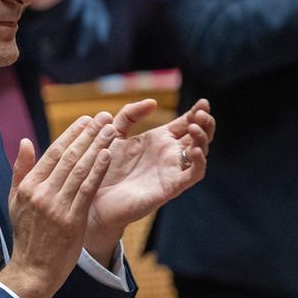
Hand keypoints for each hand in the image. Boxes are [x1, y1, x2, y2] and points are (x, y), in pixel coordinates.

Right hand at [0, 114, 116, 297]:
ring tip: (111, 130)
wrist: (33, 269)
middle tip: (103, 117)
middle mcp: (42, 193)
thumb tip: (26, 141)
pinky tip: (109, 154)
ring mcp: (57, 206)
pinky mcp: (71, 219)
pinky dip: (98, 169)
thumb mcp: (16, 201)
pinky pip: (87, 188)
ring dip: (97, 147)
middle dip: (88, 134)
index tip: (85, 120)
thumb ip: (21, 170)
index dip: (71, 134)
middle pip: (69, 157)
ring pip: (80, 169)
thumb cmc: (27, 236)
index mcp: (29, 187)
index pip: (53, 153)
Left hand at [83, 99, 213, 264]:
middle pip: (198, 136)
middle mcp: (169, 154)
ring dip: (202, 139)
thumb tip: (152, 102)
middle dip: (205, 123)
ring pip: (200, 153)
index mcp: (159, 140)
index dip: (197, 112)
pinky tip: (193, 150)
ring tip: (194, 127)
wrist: (93, 196)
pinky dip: (199, 162)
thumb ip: (129, 115)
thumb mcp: (113, 133)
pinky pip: (193, 174)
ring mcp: (171, 170)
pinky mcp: (171, 187)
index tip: (202, 102)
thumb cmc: (102, 167)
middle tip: (202, 114)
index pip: (186, 122)